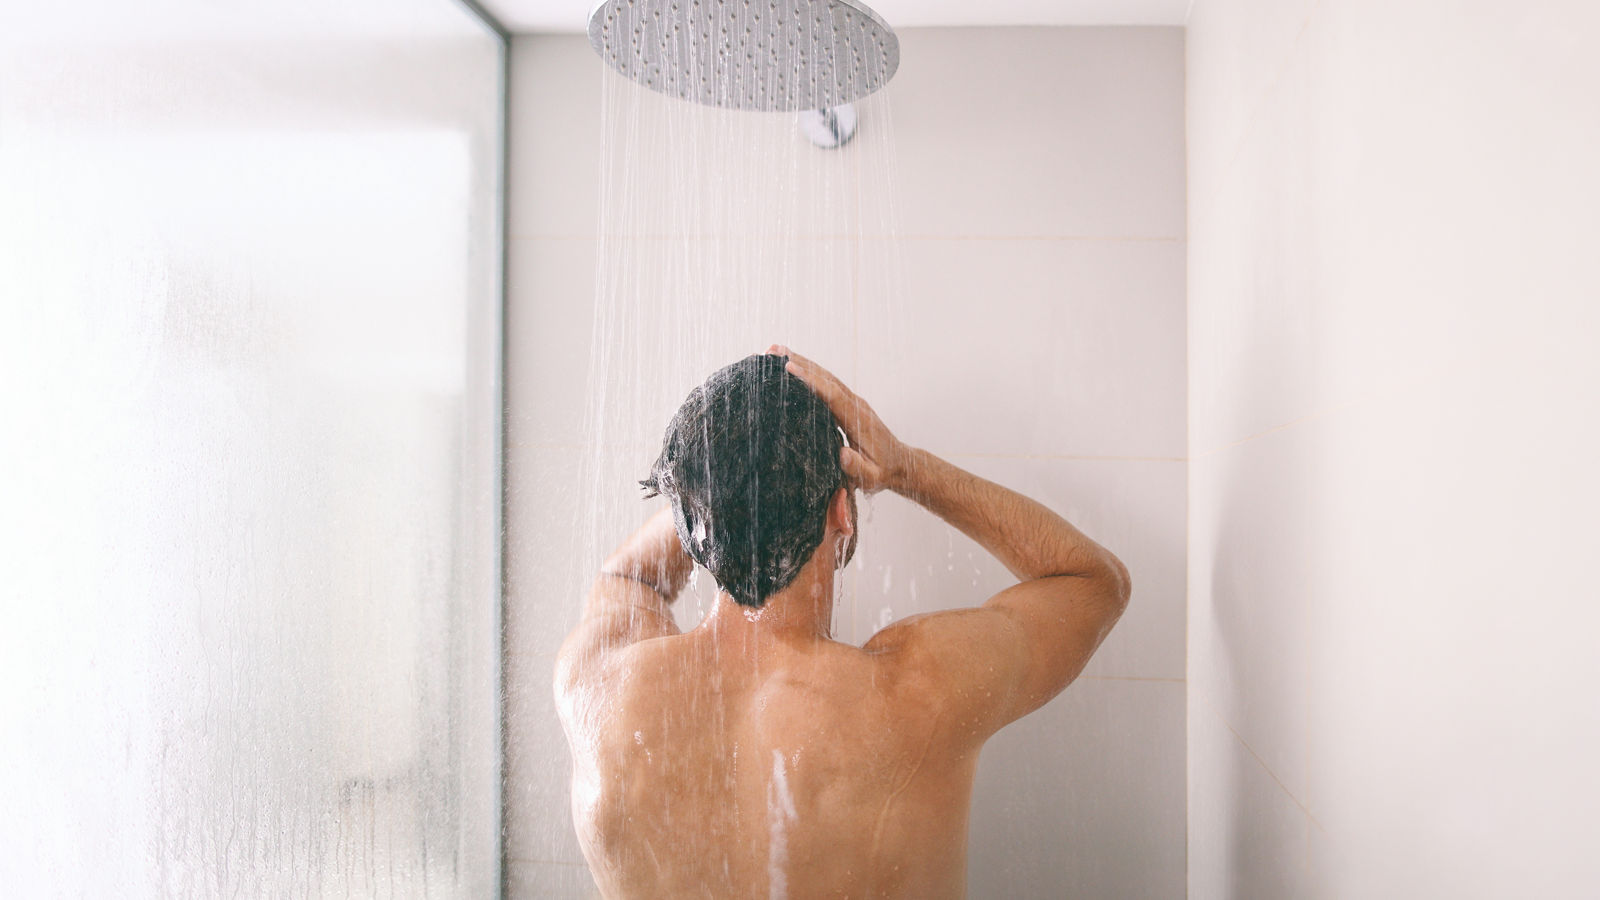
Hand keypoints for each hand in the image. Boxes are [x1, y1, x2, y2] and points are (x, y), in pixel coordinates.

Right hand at [770, 345, 910, 494]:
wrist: (900, 464)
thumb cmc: (882, 472)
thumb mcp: (871, 476)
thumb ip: (857, 467)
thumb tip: (843, 454)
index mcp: (857, 419)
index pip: (831, 395)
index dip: (810, 380)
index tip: (789, 367)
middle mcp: (855, 404)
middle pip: (825, 378)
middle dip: (800, 362)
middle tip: (772, 350)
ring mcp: (853, 402)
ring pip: (825, 377)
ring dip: (803, 362)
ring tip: (775, 352)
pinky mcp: (849, 403)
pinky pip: (828, 384)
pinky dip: (810, 373)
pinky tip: (794, 367)